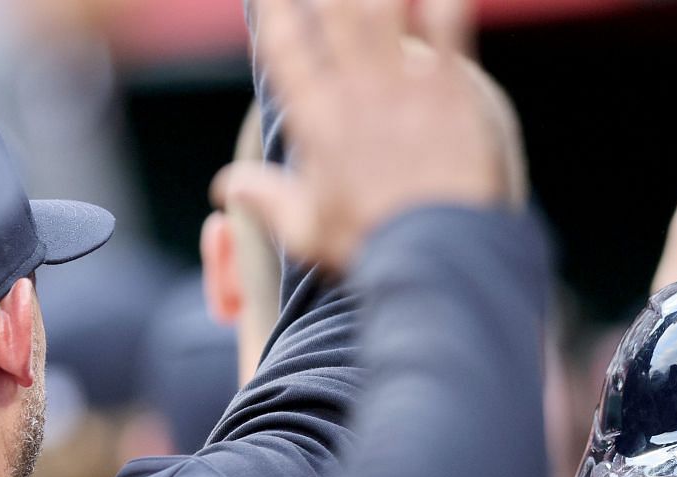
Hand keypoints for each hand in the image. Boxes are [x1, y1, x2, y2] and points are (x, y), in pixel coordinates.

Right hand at [215, 0, 521, 271]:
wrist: (438, 253)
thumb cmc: (372, 246)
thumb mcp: (307, 230)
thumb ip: (266, 200)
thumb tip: (225, 187)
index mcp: (316, 118)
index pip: (286, 47)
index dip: (276, 11)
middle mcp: (356, 91)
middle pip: (335, 16)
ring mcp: (404, 88)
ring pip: (385, 14)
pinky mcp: (451, 93)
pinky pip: (449, 33)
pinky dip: (446, 7)